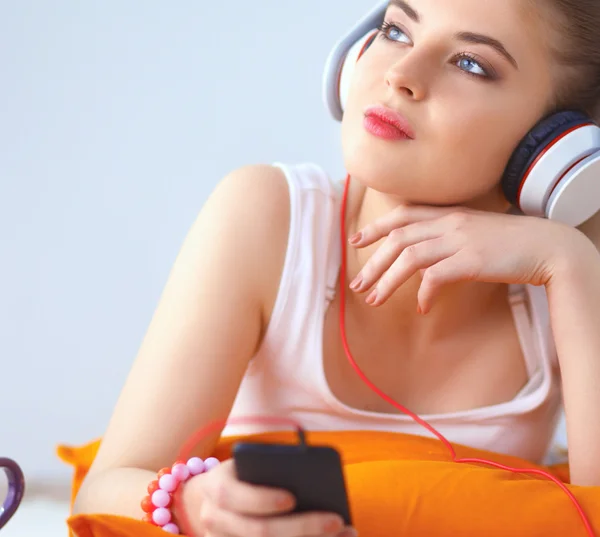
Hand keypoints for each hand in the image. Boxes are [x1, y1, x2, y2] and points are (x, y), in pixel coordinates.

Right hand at [179, 459, 356, 536]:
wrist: (217, 500)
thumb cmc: (244, 476)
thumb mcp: (248, 465)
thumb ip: (271, 468)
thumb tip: (311, 479)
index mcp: (215, 487)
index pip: (232, 496)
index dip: (261, 500)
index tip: (292, 499)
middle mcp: (214, 520)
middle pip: (258, 532)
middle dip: (301, 527)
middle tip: (336, 520)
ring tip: (343, 534)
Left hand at [348, 204, 583, 312]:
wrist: (548, 245)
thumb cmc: (510, 242)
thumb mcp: (473, 233)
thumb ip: (446, 240)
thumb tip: (423, 267)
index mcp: (448, 214)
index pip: (402, 215)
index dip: (376, 227)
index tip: (355, 240)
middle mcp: (449, 222)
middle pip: (398, 238)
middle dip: (373, 262)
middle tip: (357, 285)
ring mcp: (460, 240)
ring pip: (409, 256)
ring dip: (387, 281)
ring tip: (375, 301)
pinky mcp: (471, 260)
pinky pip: (436, 276)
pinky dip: (423, 293)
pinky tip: (421, 308)